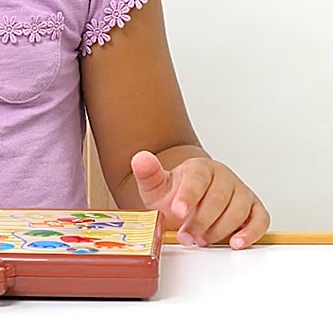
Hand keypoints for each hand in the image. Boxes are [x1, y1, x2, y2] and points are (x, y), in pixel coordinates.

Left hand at [130, 150, 269, 248]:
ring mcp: (240, 192)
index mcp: (199, 167)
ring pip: (237, 210)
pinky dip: (251, 232)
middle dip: (200, 221)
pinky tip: (236, 243)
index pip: (197, 178)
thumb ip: (147, 173)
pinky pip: (260, 219)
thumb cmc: (174, 196)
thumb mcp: (156, 186)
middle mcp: (223, 176)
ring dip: (219, 230)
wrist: (190, 204)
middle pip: (217, 198)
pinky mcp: (254, 209)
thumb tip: (141, 158)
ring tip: (201, 240)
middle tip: (185, 236)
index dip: (188, 195)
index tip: (178, 211)